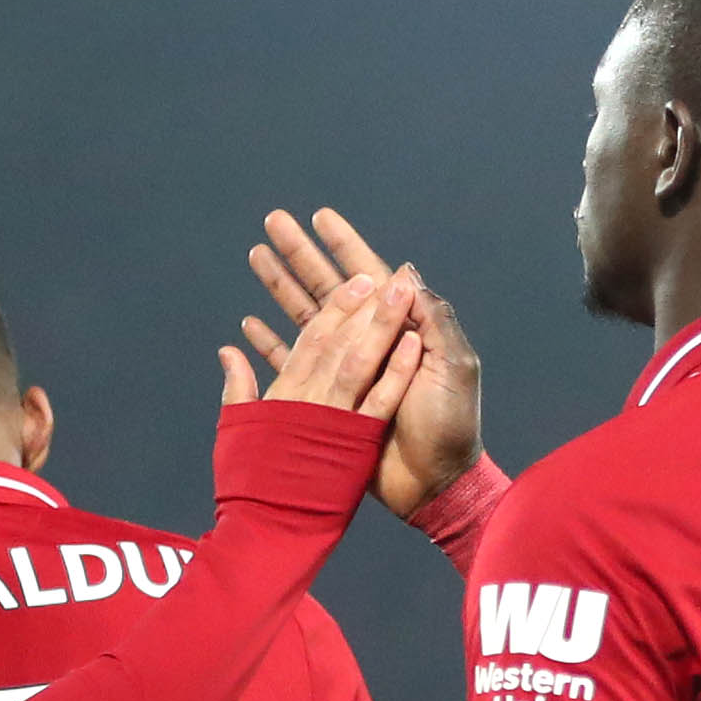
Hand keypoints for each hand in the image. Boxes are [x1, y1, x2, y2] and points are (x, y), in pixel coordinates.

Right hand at [242, 207, 482, 514]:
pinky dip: (271, 346)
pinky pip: (295, 367)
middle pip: (328, 288)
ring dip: (280, 288)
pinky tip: (248, 326)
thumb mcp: (452, 366)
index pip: (368, 276)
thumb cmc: (451, 426)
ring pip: (306, 318)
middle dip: (300, 254)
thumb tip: (405, 274)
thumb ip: (432, 319)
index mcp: (400, 329)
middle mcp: (370, 343)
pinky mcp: (329, 400)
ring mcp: (347, 371)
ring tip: (255, 257)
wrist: (434, 483)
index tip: (320, 217)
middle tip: (274, 222)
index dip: (343, 245)